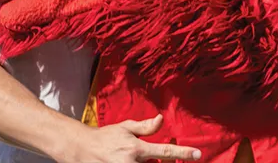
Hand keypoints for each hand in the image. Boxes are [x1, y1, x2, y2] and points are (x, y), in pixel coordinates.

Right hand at [53, 115, 201, 162]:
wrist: (79, 148)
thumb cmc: (104, 137)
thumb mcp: (125, 127)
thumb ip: (145, 127)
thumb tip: (161, 119)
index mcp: (136, 149)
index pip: (165, 152)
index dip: (183, 153)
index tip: (198, 154)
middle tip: (155, 157)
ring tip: (131, 155)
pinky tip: (129, 160)